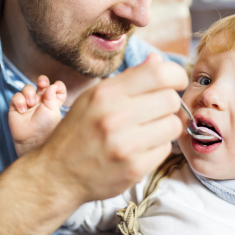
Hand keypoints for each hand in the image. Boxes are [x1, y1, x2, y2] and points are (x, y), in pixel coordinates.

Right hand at [9, 76, 66, 156]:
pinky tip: (23, 110)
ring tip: (31, 103)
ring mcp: (28, 103)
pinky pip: (16, 96)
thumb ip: (53, 96)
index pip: (56, 89)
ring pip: (27, 88)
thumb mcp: (53, 111)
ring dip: (29, 93)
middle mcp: (41, 101)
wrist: (32, 139)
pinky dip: (19, 101)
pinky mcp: (16, 107)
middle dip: (42, 80)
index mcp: (52, 102)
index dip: (58, 86)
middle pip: (41, 84)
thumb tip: (53, 85)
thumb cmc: (46, 127)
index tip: (57, 86)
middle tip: (42, 83)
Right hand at [28, 53, 187, 204]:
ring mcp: (125, 144)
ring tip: (149, 130)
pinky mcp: (134, 168)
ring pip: (173, 125)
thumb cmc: (77, 132)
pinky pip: (165, 149)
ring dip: (166, 127)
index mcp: (106, 93)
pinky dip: (158, 147)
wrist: (57, 174)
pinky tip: (141, 148)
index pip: (159, 73)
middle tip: (157, 111)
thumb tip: (157, 59)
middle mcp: (115, 116)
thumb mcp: (94, 97)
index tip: (175, 82)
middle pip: (171, 99)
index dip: (176, 75)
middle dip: (169, 104)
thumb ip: (129, 78)